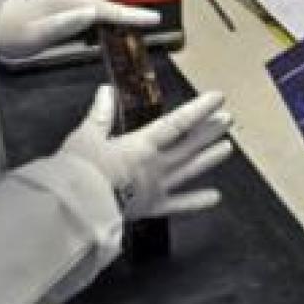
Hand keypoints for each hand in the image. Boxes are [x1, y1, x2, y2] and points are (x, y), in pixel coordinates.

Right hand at [61, 86, 233, 219]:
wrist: (74, 211)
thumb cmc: (79, 173)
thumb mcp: (85, 137)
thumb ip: (99, 115)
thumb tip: (106, 91)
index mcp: (141, 146)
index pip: (177, 123)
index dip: (199, 109)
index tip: (218, 98)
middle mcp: (156, 165)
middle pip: (189, 145)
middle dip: (209, 131)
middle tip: (228, 120)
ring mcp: (156, 187)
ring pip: (189, 170)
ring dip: (209, 159)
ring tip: (228, 148)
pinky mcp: (151, 208)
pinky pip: (178, 205)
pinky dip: (196, 202)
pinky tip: (215, 197)